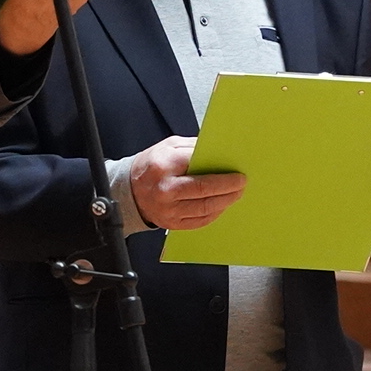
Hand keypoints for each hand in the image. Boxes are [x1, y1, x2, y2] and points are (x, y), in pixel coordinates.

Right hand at [128, 133, 244, 230]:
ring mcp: (167, 210)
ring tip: (236, 194)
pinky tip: (222, 206)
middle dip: (227, 189)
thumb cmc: (152, 165)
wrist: (129, 190)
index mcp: (164, 166)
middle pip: (204, 192)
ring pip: (204, 209)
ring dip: (225, 202)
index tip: (237, 173)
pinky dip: (214, 213)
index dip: (221, 174)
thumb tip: (219, 153)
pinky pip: (199, 221)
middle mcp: (165, 190)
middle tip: (241, 184)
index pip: (198, 169)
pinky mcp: (171, 224)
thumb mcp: (169, 147)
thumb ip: (193, 149)